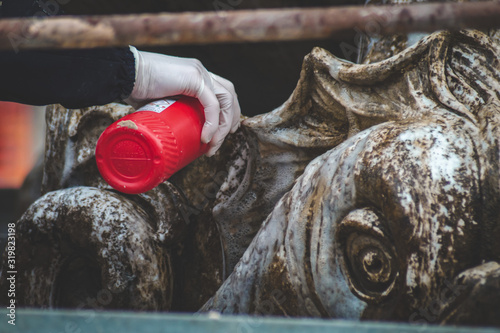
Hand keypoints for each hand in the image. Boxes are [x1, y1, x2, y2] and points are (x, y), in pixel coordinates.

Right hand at [124, 47, 240, 156]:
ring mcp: (199, 73)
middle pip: (228, 96)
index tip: (220, 135)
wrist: (124, 74)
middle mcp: (200, 72)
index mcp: (195, 76)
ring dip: (222, 126)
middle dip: (229, 121)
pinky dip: (212, 122)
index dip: (226, 113)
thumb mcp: (158, 104)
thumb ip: (167, 113)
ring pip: (225, 100)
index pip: (222, 93)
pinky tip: (206, 137)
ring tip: (212, 145)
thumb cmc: (134, 89)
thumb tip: (165, 136)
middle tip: (217, 144)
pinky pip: (212, 104)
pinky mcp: (194, 78)